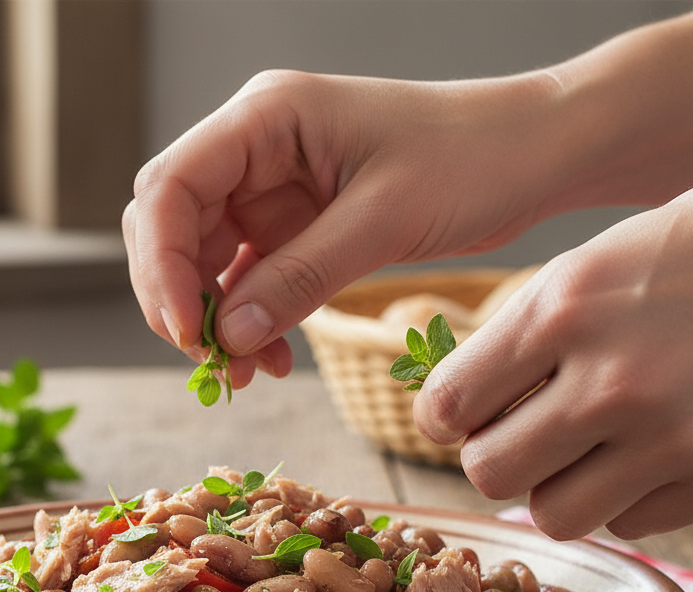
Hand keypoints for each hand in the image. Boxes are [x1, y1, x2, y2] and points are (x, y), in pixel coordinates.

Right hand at [123, 69, 562, 385]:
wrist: (531, 155)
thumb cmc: (472, 159)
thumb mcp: (383, 220)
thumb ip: (300, 277)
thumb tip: (229, 337)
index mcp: (266, 118)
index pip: (170, 187)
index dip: (162, 264)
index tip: (187, 330)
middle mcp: (255, 149)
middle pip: (171, 226)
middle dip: (180, 298)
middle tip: (210, 361)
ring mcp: (271, 189)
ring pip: (204, 262)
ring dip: (215, 321)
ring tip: (247, 372)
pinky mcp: (294, 226)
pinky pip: (248, 280)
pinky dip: (250, 322)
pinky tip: (270, 359)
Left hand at [414, 177, 692, 539]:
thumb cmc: (686, 257)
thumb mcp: (587, 270)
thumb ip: (515, 342)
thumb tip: (450, 415)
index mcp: (566, 310)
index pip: (447, 406)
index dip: (446, 417)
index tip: (462, 414)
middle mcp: (616, 379)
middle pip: (491, 473)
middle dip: (495, 457)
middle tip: (522, 433)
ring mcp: (674, 435)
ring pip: (554, 516)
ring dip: (557, 488)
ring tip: (585, 447)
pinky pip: (628, 523)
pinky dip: (625, 497)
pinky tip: (648, 451)